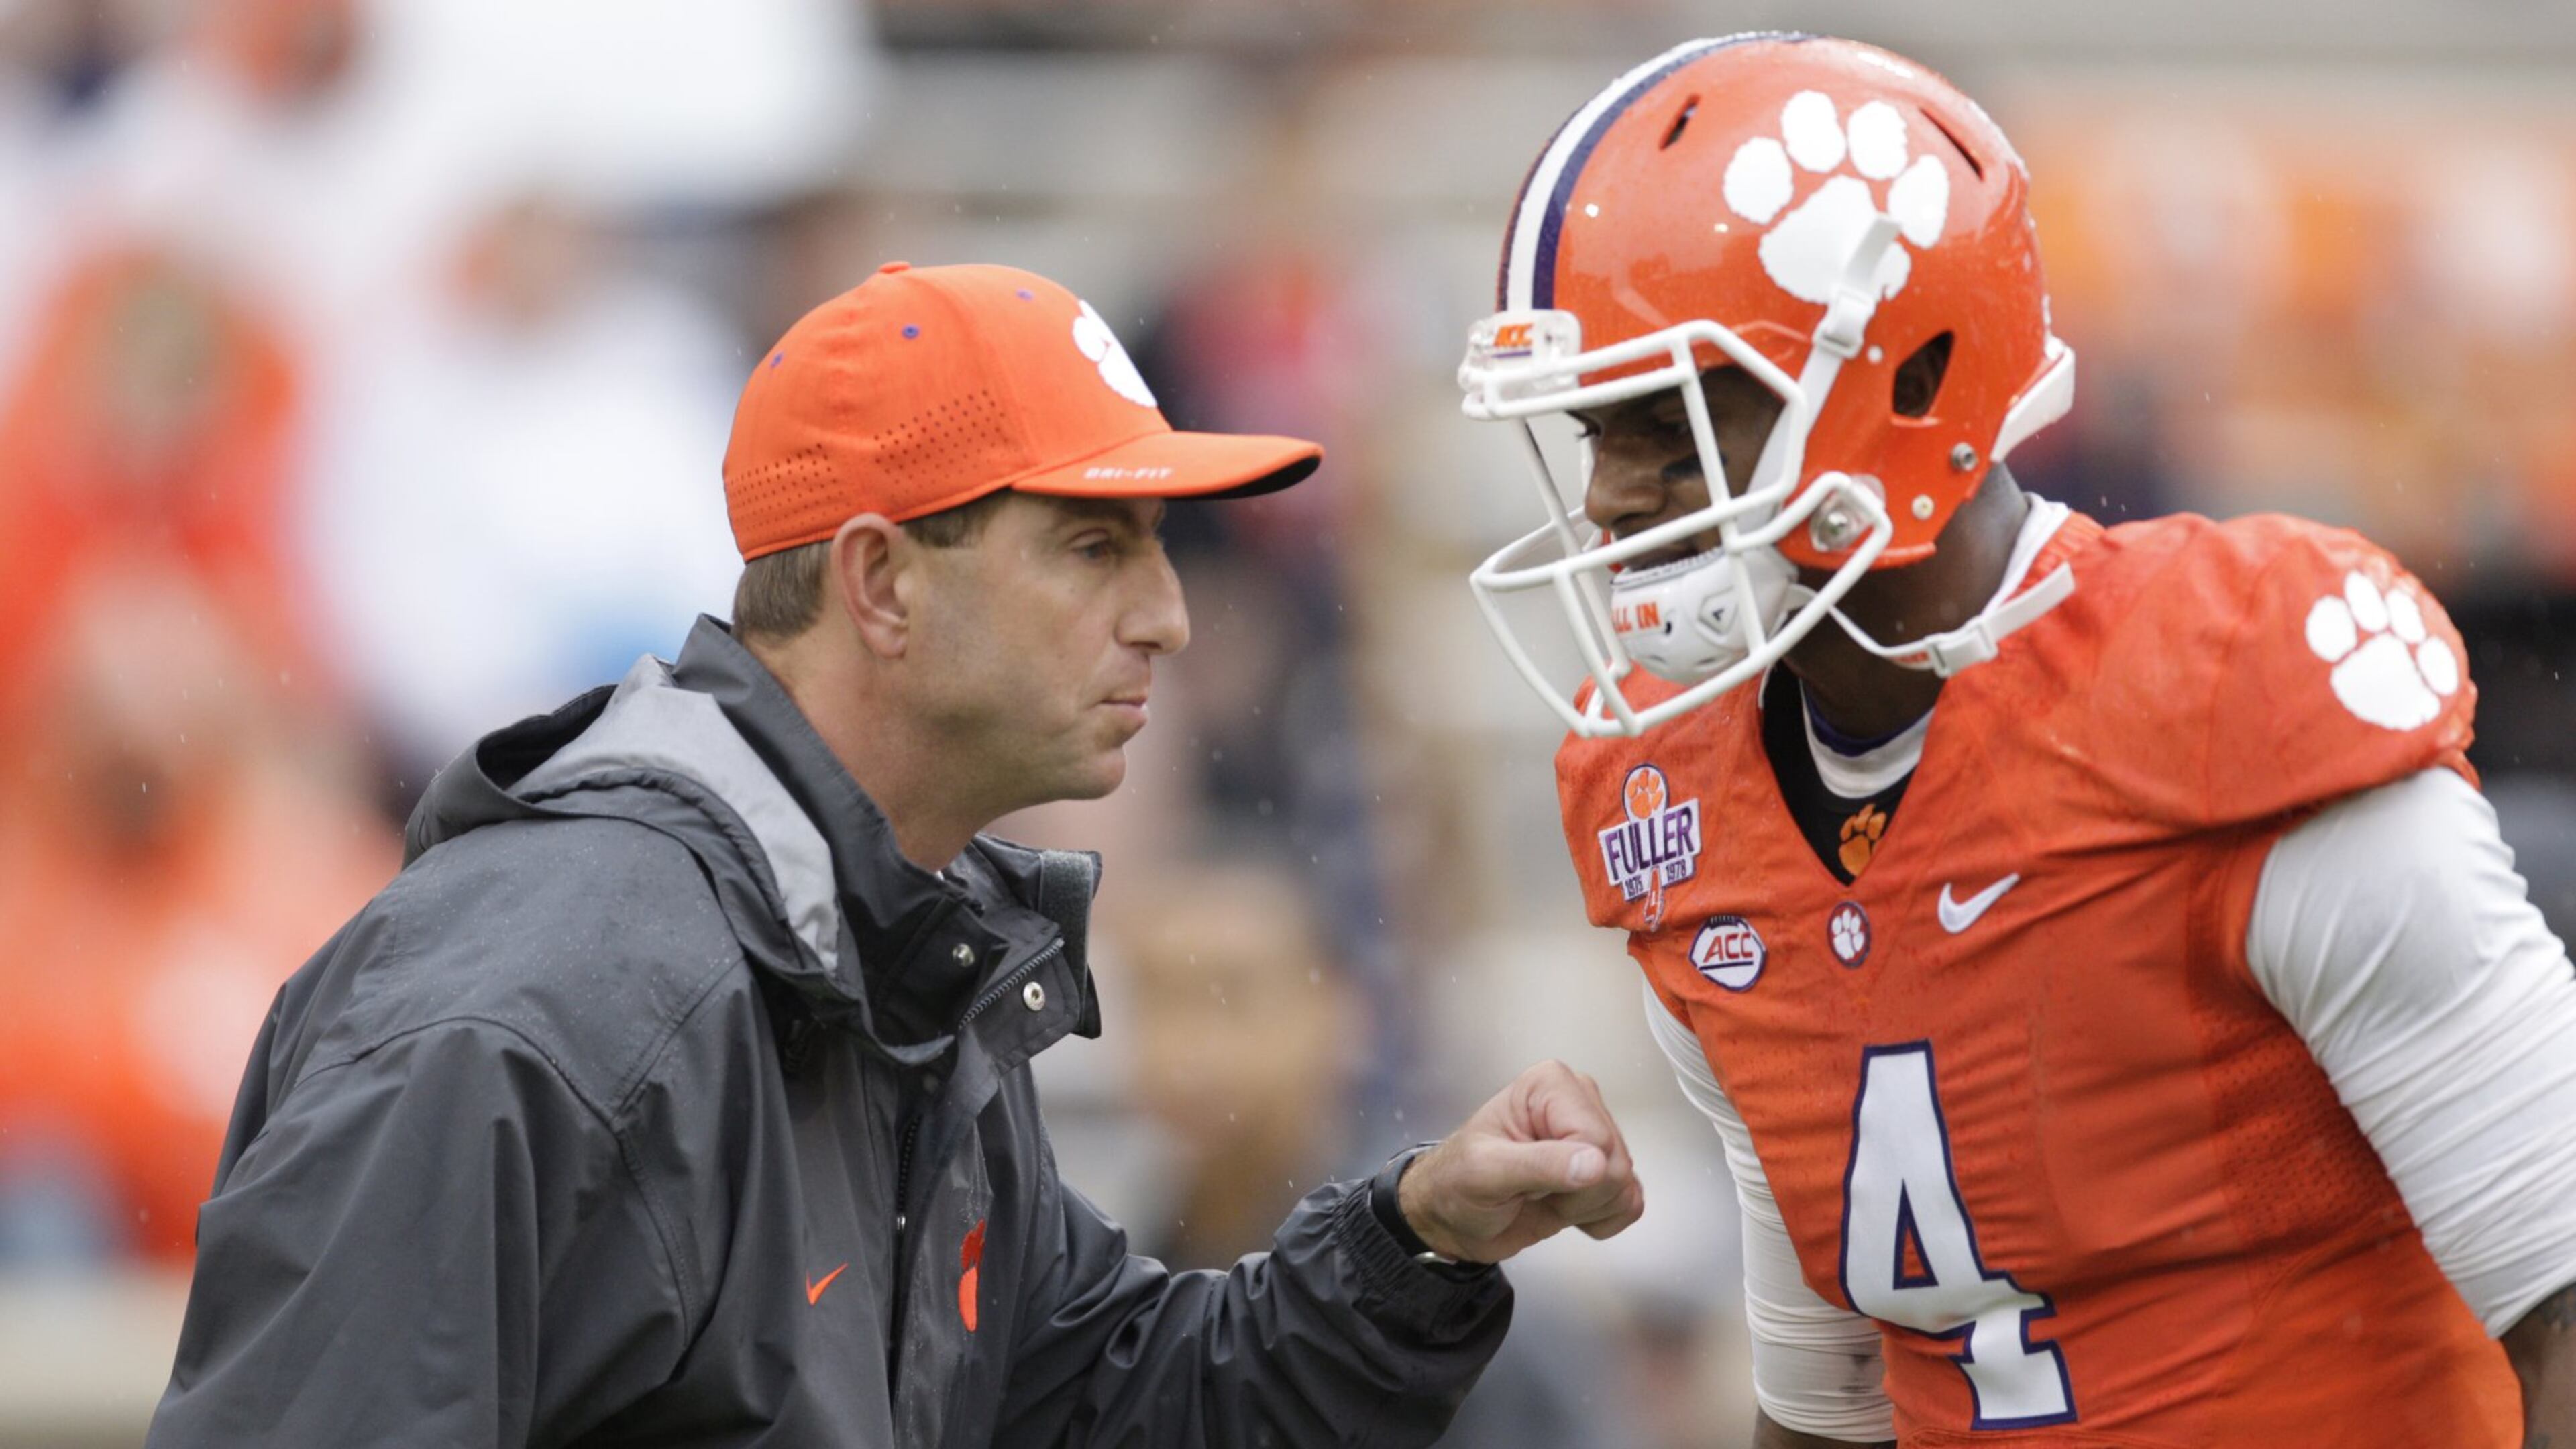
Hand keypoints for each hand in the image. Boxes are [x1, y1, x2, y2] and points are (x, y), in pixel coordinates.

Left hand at [1398, 1060, 1644, 1262]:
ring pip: (1625, 1187)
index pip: (1596, 1138)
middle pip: (1617, 1164)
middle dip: (1576, 1195)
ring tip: (1542, 1196)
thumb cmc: (1457, 1185)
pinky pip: (1630, 1204)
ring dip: (1583, 1209)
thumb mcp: (1485, 1173)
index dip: (1568, 1175)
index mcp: (1551, 1085)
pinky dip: (1597, 1220)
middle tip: (1530, 1191)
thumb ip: (1539, 1165)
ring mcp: (1596, 1136)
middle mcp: (1580, 1102)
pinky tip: (1563, 1208)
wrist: (1453, 1218)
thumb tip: (1597, 1164)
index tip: (1525, 1181)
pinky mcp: (1605, 1171)